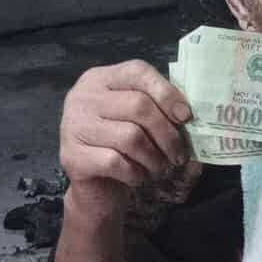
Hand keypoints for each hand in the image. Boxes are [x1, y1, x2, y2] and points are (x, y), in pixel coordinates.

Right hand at [59, 61, 192, 214]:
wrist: (96, 189)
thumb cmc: (123, 150)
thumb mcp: (141, 123)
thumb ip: (160, 111)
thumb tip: (187, 114)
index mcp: (101, 79)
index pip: (137, 72)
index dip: (166, 92)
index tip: (186, 116)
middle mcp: (83, 97)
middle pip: (138, 105)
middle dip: (167, 133)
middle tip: (179, 154)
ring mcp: (74, 126)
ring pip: (130, 136)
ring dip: (154, 157)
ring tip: (160, 168)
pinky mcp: (73, 156)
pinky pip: (116, 162)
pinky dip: (136, 173)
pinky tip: (139, 177)